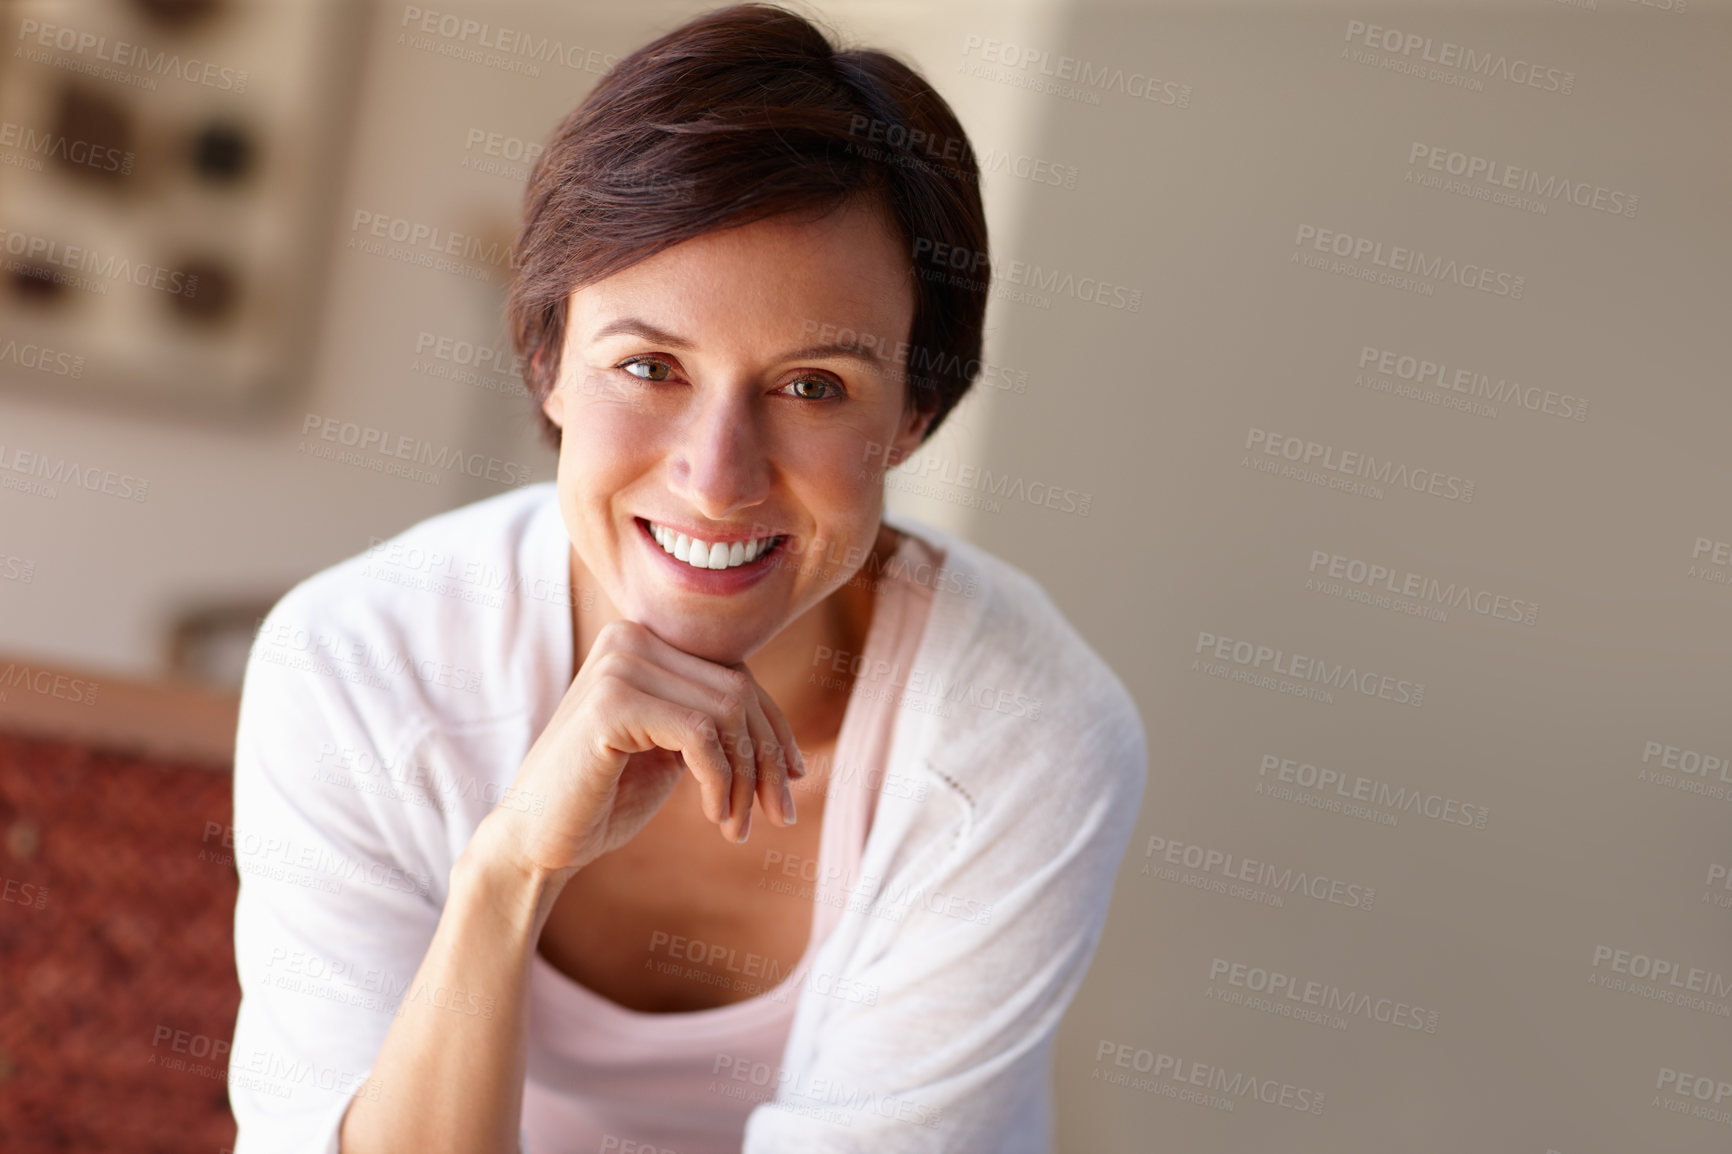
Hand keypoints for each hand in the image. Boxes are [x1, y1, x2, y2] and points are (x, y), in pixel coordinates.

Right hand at [492, 620, 804, 879]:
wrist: (536, 841)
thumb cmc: (604, 799)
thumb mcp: (671, 751)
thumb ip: (713, 724)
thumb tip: (787, 742)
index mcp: (643, 641)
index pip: (735, 675)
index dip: (775, 731)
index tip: (793, 780)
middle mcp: (629, 638)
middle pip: (738, 692)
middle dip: (768, 759)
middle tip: (779, 814)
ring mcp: (617, 665)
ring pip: (727, 712)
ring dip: (746, 778)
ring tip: (738, 825)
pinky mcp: (611, 703)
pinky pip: (701, 734)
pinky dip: (721, 780)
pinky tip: (714, 816)